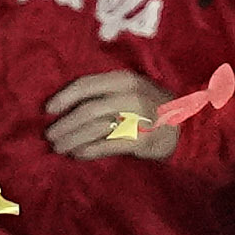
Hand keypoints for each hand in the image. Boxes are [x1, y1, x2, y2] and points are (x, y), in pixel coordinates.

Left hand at [37, 68, 171, 164]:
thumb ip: (105, 93)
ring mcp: (137, 118)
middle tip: (50, 136)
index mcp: (124, 80)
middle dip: (64, 125)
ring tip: (59, 148)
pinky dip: (88, 151)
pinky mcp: (140, 139)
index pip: (85, 85)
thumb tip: (67, 105)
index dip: (63, 97)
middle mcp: (130, 96)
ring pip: (94, 129)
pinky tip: (77, 154)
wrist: (187, 124)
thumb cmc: (150, 106)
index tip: (48, 109)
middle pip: (86, 111)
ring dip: (71, 140)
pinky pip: (106, 146)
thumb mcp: (131, 89)